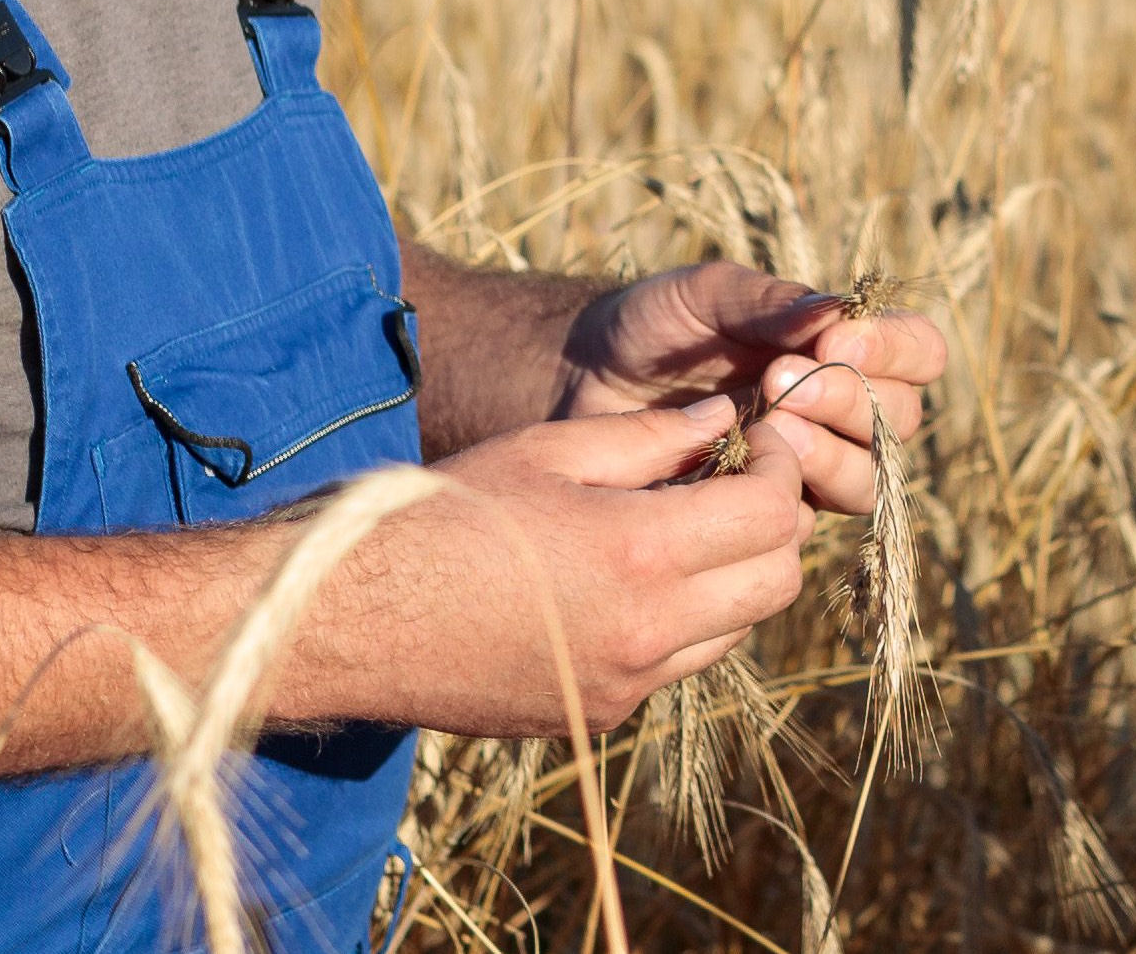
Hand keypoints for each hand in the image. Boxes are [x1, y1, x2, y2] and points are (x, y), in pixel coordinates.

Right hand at [346, 399, 814, 736]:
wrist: (353, 619)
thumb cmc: (442, 514)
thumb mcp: (546, 450)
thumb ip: (648, 437)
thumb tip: (723, 421)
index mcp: (639, 552)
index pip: (773, 514)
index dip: (781, 468)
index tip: (761, 440)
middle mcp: (648, 631)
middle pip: (776, 581)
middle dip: (773, 525)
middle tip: (738, 482)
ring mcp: (627, 683)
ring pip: (736, 628)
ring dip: (732, 577)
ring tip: (682, 528)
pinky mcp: (602, 714)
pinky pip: (680, 663)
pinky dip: (683, 620)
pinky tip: (629, 581)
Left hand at [558, 260, 954, 515]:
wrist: (582, 381)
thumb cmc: (656, 326)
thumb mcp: (711, 294)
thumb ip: (774, 303)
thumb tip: (840, 314)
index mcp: (846, 348)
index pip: (919, 353)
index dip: (894, 350)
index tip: (835, 339)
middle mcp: (842, 412)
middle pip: (900, 422)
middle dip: (851, 400)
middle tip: (780, 380)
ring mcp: (811, 468)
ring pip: (868, 481)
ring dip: (829, 454)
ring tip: (769, 428)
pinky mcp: (770, 515)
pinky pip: (808, 522)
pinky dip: (782, 497)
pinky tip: (737, 470)